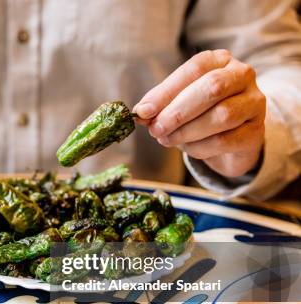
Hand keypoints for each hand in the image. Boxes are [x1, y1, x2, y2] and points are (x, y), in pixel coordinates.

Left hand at [134, 49, 265, 177]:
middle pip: (212, 88)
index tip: (143, 111)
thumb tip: (141, 113)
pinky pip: (225, 140)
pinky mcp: (256, 131)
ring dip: (187, 131)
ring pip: (222, 116)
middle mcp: (242, 76)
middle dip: (178, 111)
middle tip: (156, 129)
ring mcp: (254, 103)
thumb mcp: (178, 104)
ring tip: (167, 140)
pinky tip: (188, 149)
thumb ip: (161, 106)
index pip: (194, 69)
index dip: (166, 91)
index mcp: (220, 60)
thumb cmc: (200, 115)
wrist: (230, 140)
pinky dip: (200, 147)